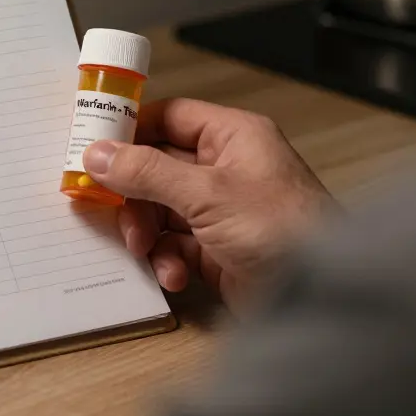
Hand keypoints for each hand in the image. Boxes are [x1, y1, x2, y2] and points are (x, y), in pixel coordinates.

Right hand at [82, 99, 334, 310]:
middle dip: (133, 194)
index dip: (131, 130)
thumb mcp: (206, 194)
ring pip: (160, 211)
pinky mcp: (219, 250)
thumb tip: (98, 154)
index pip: (170, 117)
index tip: (92, 146)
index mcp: (233, 137)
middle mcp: (227, 169)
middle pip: (157, 167)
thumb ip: (147, 172)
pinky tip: (175, 275)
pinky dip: (167, 261)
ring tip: (144, 250)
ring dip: (146, 233)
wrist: (324, 297)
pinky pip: (174, 246)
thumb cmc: (283, 230)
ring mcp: (223, 211)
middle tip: (109, 209)